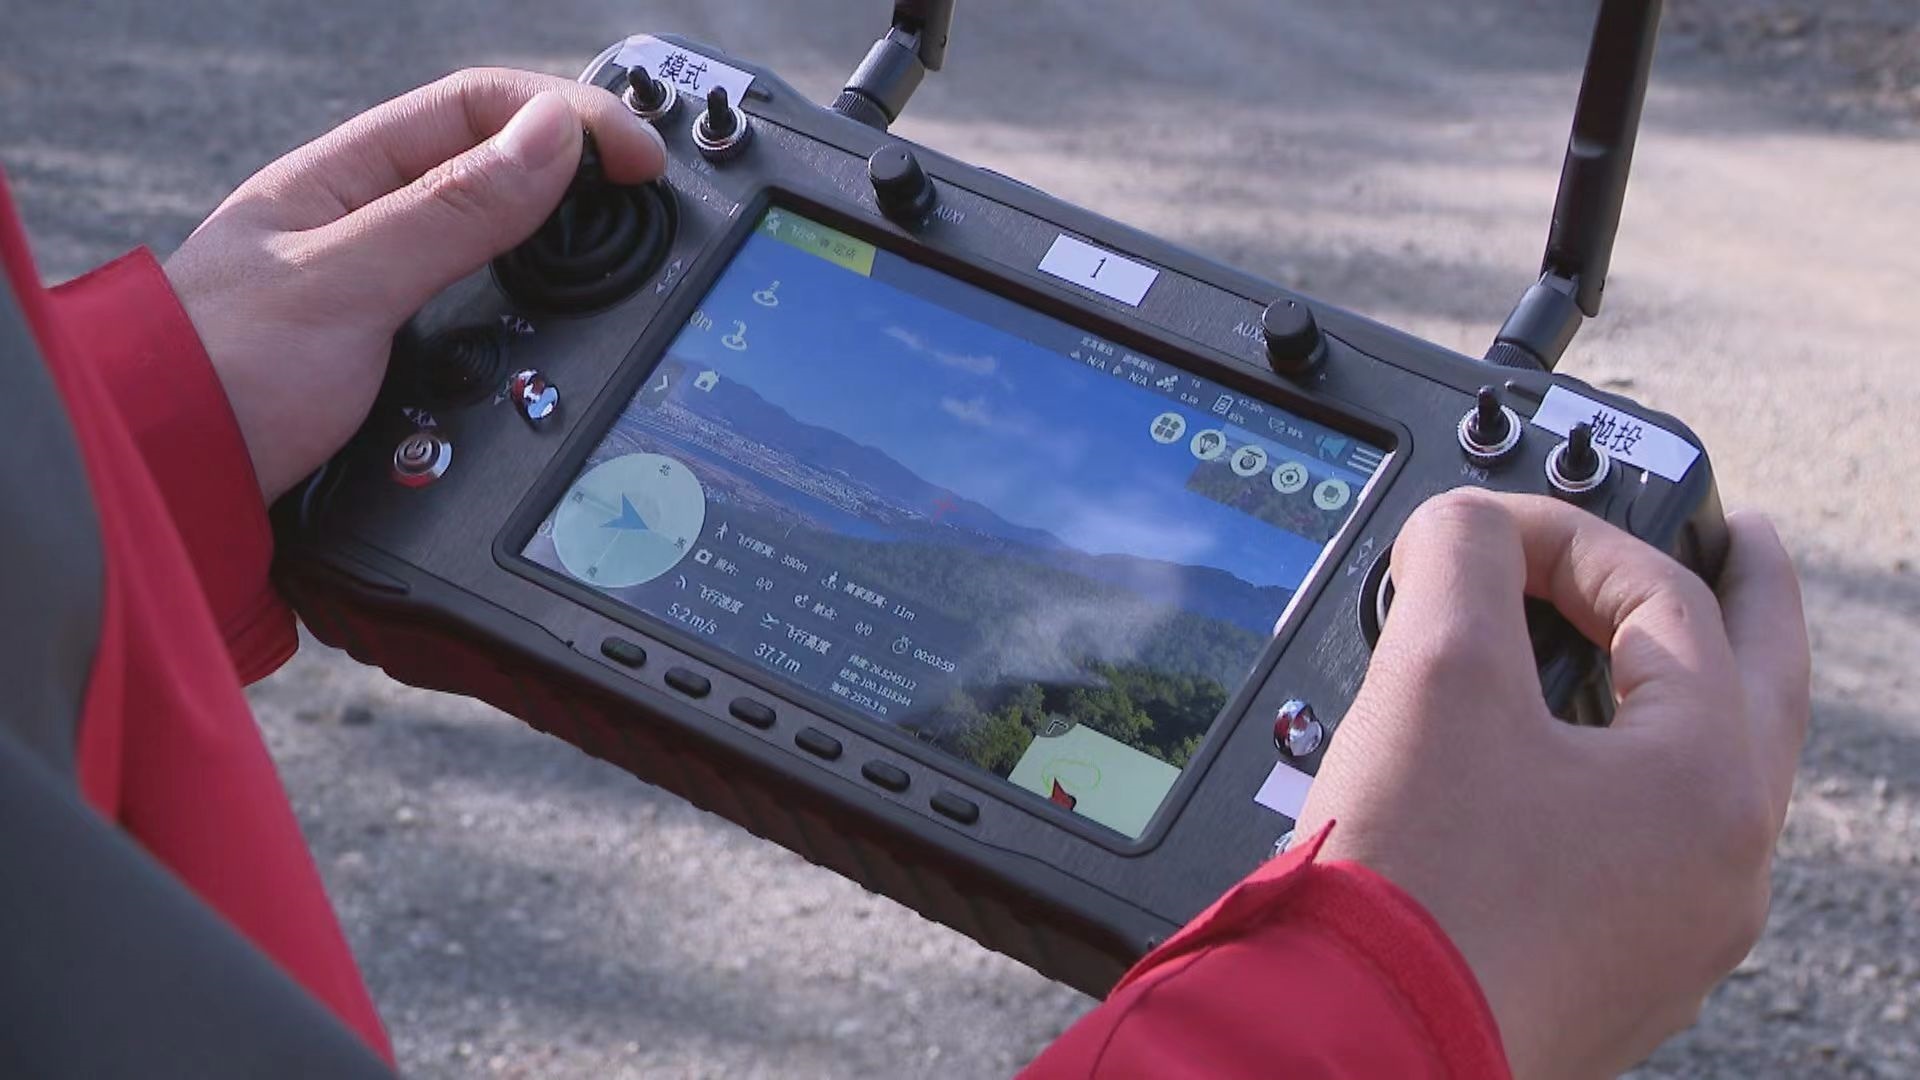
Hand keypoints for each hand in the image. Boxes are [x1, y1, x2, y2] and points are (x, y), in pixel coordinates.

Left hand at [164, 68, 667, 499]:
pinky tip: (567, 331)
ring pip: (506, 246)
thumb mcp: (346, 283)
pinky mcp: (403, 358)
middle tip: (655, 204)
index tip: (643, 159)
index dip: (572, 118)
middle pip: (506, 169)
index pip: (483, 107)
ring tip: (624, 260)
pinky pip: (492, 315)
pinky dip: (542, 315)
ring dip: (567, 248)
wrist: (171, 486)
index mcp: (348, 177)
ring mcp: (390, 291)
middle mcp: (372, 224)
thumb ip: (452, 212)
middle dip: (584, 174)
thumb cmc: (218, 377)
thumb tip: (555, 139)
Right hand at [1296, 490, 1809, 1078]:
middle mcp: (1722, 867)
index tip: (1486, 527)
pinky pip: (1646, 849)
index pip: (1666, 601)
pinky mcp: (1613, 974)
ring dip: (1671, 693)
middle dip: (1738, 598)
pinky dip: (1618, 778)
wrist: (1357, 1039)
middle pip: (1755, 689)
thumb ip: (1464, 557)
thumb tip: (1465, 527)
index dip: (1572, 535)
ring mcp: (1676, 933)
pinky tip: (1556, 766)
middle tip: (1733, 536)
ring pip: (1703, 777)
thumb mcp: (1434, 674)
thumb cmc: (1411, 882)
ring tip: (1636, 644)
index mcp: (1711, 784)